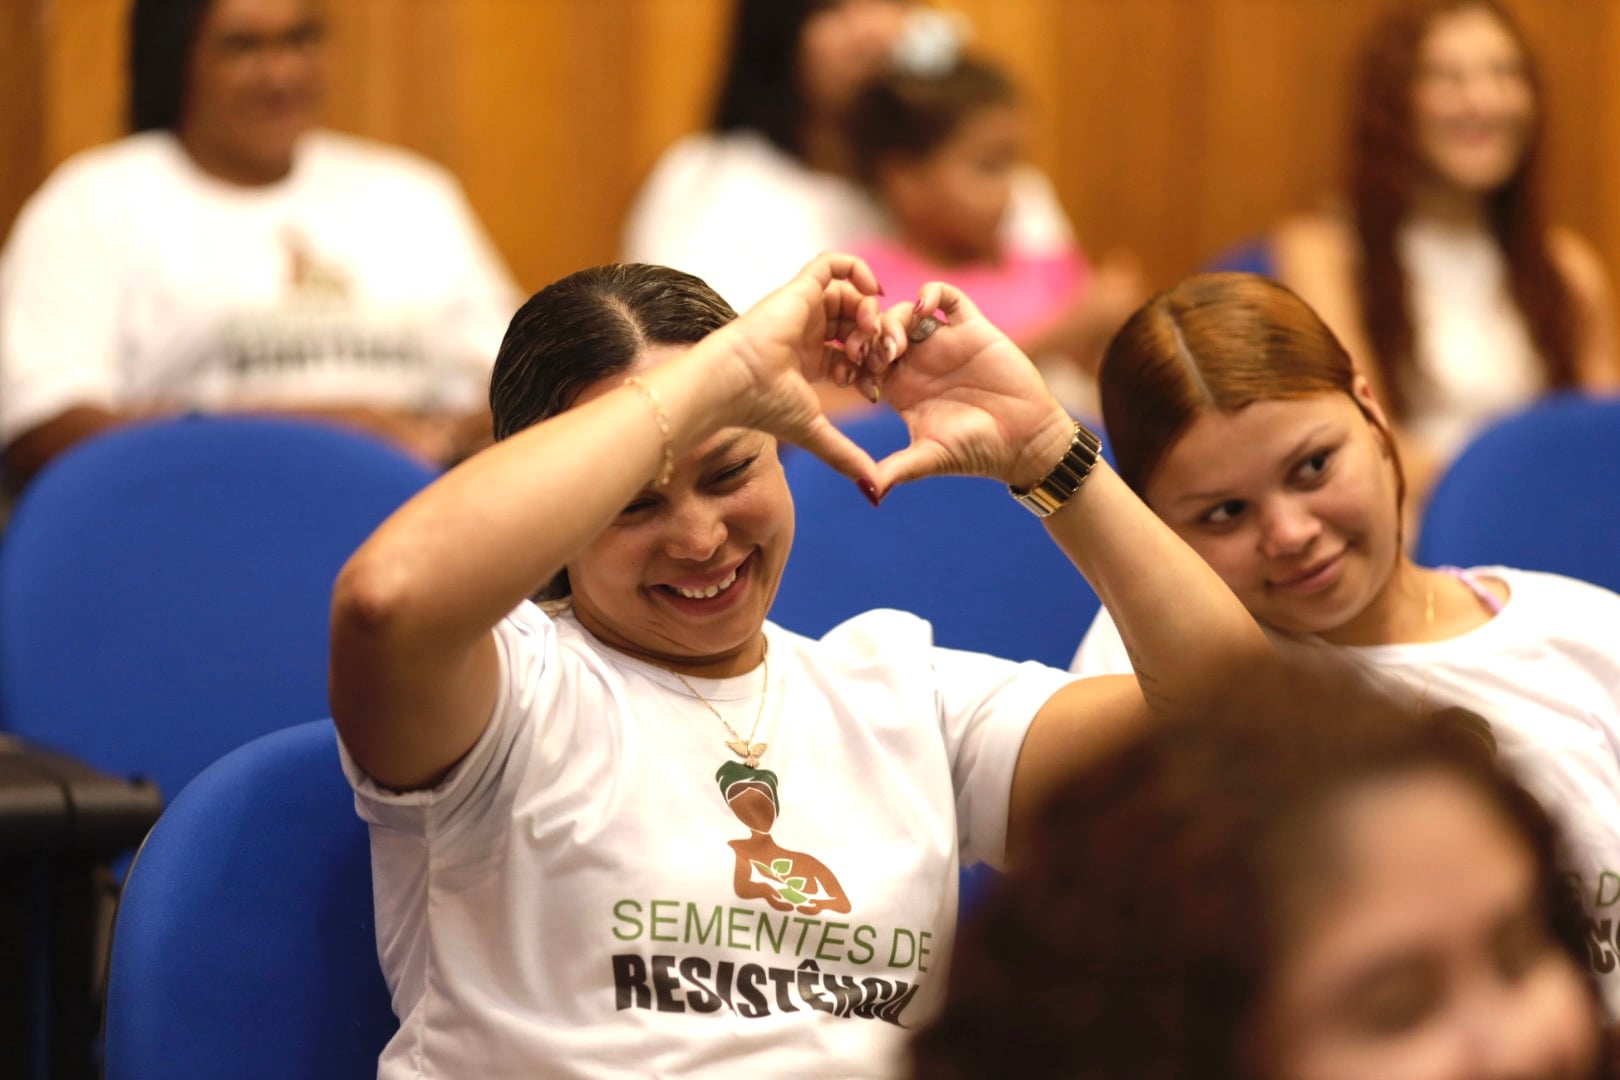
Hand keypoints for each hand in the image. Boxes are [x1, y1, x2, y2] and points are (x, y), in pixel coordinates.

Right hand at [719, 252, 886, 484]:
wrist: (735, 379)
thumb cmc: (764, 405)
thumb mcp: (815, 432)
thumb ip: (844, 455)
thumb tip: (873, 492)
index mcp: (806, 361)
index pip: (847, 354)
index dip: (867, 366)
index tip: (872, 386)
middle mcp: (804, 332)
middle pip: (851, 325)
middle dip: (872, 340)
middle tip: (878, 357)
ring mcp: (802, 308)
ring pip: (848, 296)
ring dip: (868, 313)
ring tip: (870, 332)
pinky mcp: (800, 288)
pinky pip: (834, 263)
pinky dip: (858, 270)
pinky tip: (873, 292)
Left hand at [854, 282, 1077, 496]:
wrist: (1026, 440)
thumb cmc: (978, 452)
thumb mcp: (931, 457)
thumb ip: (897, 469)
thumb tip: (868, 492)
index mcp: (900, 389)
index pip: (862, 362)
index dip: (851, 363)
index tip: (852, 376)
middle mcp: (918, 362)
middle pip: (877, 331)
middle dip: (866, 337)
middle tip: (870, 353)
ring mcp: (943, 343)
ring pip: (904, 312)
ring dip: (892, 319)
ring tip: (897, 342)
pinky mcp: (971, 328)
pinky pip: (945, 296)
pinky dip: (929, 293)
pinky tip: (923, 308)